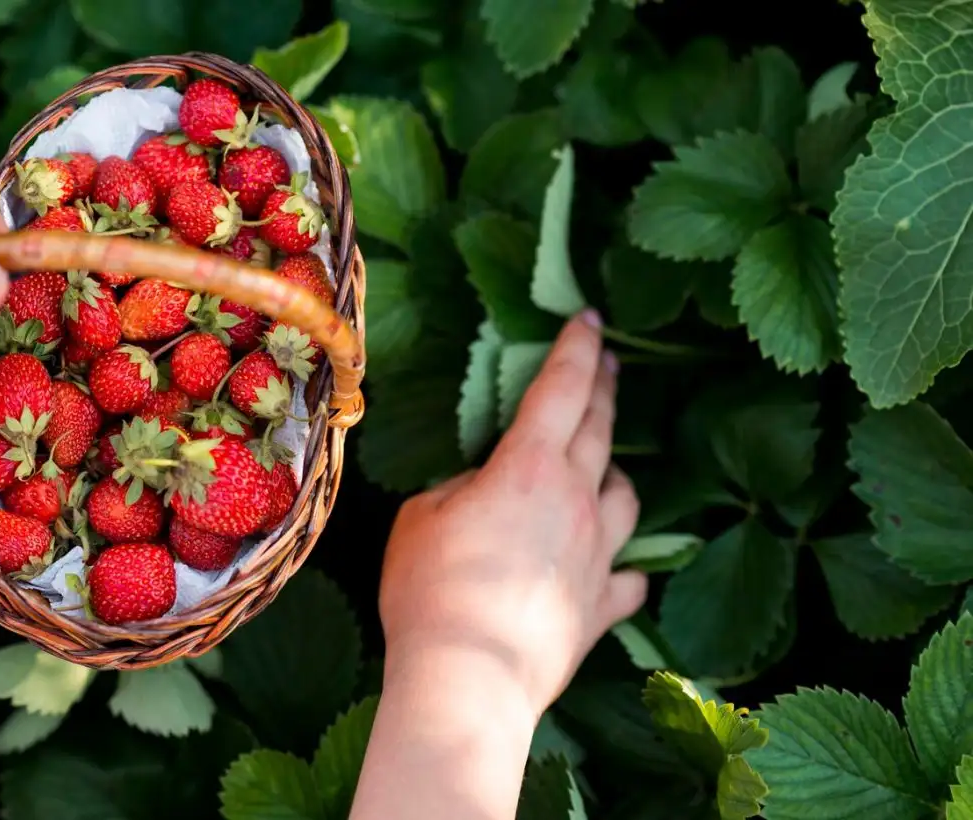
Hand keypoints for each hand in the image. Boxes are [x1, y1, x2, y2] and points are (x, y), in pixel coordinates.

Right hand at [377, 309, 646, 716]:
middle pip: (602, 430)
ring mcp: (597, 556)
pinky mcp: (601, 608)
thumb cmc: (431, 591)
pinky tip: (613, 567)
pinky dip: (622, 565)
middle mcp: (576, 501)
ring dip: (614, 474)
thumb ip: (458, 490)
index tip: (589, 316)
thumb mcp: (420, 518)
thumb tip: (482, 492)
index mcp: (529, 468)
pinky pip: (627, 576)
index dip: (576, 347)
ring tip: (602, 469)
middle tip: (607, 362)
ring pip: (626, 497)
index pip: (562, 389)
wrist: (467, 680)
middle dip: (604, 387)